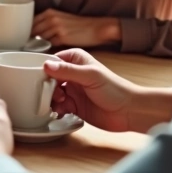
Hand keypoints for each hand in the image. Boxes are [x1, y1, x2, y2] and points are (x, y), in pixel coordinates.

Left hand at [32, 9, 119, 47]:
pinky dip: (47, 49)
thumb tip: (33, 34)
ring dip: (36, 46)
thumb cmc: (79, 26)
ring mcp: (56, 27)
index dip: (25, 32)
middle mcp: (51, 18)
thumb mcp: (61, 19)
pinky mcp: (62, 37)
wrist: (96, 28)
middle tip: (25, 49)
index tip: (22, 40)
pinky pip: (49, 45)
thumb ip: (47, 24)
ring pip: (39, 39)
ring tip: (34, 53)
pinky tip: (48, 53)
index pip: (30, 23)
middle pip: (32, 31)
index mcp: (49, 12)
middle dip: (28, 40)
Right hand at [43, 48, 171, 132]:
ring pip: (52, 93)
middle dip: (47, 88)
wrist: (129, 112)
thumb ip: (68, 71)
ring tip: (60, 104)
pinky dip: (57, 109)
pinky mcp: (74, 105)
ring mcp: (72, 90)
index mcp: (76, 60)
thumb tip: (46, 66)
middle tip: (55, 95)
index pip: (52, 61)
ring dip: (51, 100)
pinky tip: (62, 112)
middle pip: (49, 79)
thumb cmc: (116, 89)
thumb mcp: (90, 76)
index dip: (44, 70)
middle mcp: (72, 74)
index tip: (41, 80)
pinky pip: (58, 106)